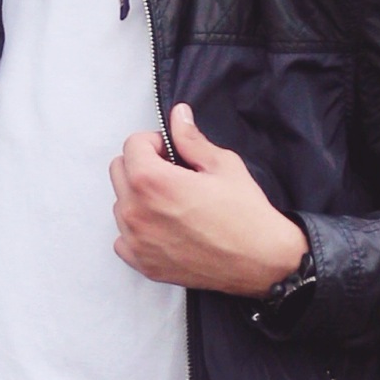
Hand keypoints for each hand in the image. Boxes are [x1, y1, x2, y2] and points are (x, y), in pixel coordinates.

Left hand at [109, 100, 310, 294]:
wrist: (260, 261)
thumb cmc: (246, 216)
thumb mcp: (223, 165)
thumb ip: (191, 139)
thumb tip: (178, 116)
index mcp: (153, 181)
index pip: (132, 145)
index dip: (155, 142)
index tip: (172, 153)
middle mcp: (136, 211)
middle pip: (119, 171)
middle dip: (142, 166)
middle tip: (172, 175)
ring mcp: (136, 240)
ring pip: (121, 204)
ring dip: (139, 198)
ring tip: (172, 205)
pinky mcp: (142, 262)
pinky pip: (123, 238)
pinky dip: (138, 230)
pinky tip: (165, 228)